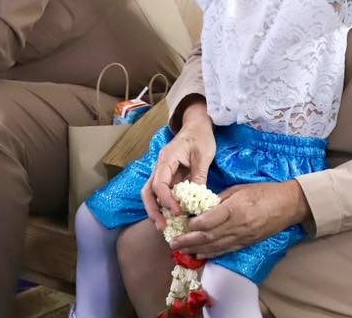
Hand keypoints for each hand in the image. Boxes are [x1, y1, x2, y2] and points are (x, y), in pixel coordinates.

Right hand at [142, 102, 215, 229]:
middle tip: (162, 227)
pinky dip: (163, 205)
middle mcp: (160, 166)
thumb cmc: (201, 137)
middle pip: (148, 191)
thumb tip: (197, 199)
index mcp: (167, 159)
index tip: (178, 211)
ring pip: (151, 193)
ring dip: (155, 210)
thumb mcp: (204, 156)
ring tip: (164, 226)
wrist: (197, 126)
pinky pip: (161, 192)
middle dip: (153, 210)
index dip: (166, 200)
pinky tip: (171, 216)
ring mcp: (162, 171)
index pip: (159, 183)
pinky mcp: (168, 176)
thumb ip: (199, 176)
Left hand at [170, 180, 309, 258]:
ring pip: (215, 246)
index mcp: (234, 209)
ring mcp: (242, 237)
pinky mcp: (247, 243)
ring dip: (196, 250)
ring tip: (180, 251)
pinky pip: (226, 250)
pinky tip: (199, 255)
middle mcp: (237, 226)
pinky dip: (211, 254)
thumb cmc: (264, 192)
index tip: (181, 224)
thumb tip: (203, 208)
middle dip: (188, 241)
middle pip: (208, 236)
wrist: (288, 205)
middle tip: (172, 243)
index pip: (208, 220)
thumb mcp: (239, 188)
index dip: (192, 225)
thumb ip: (220, 199)